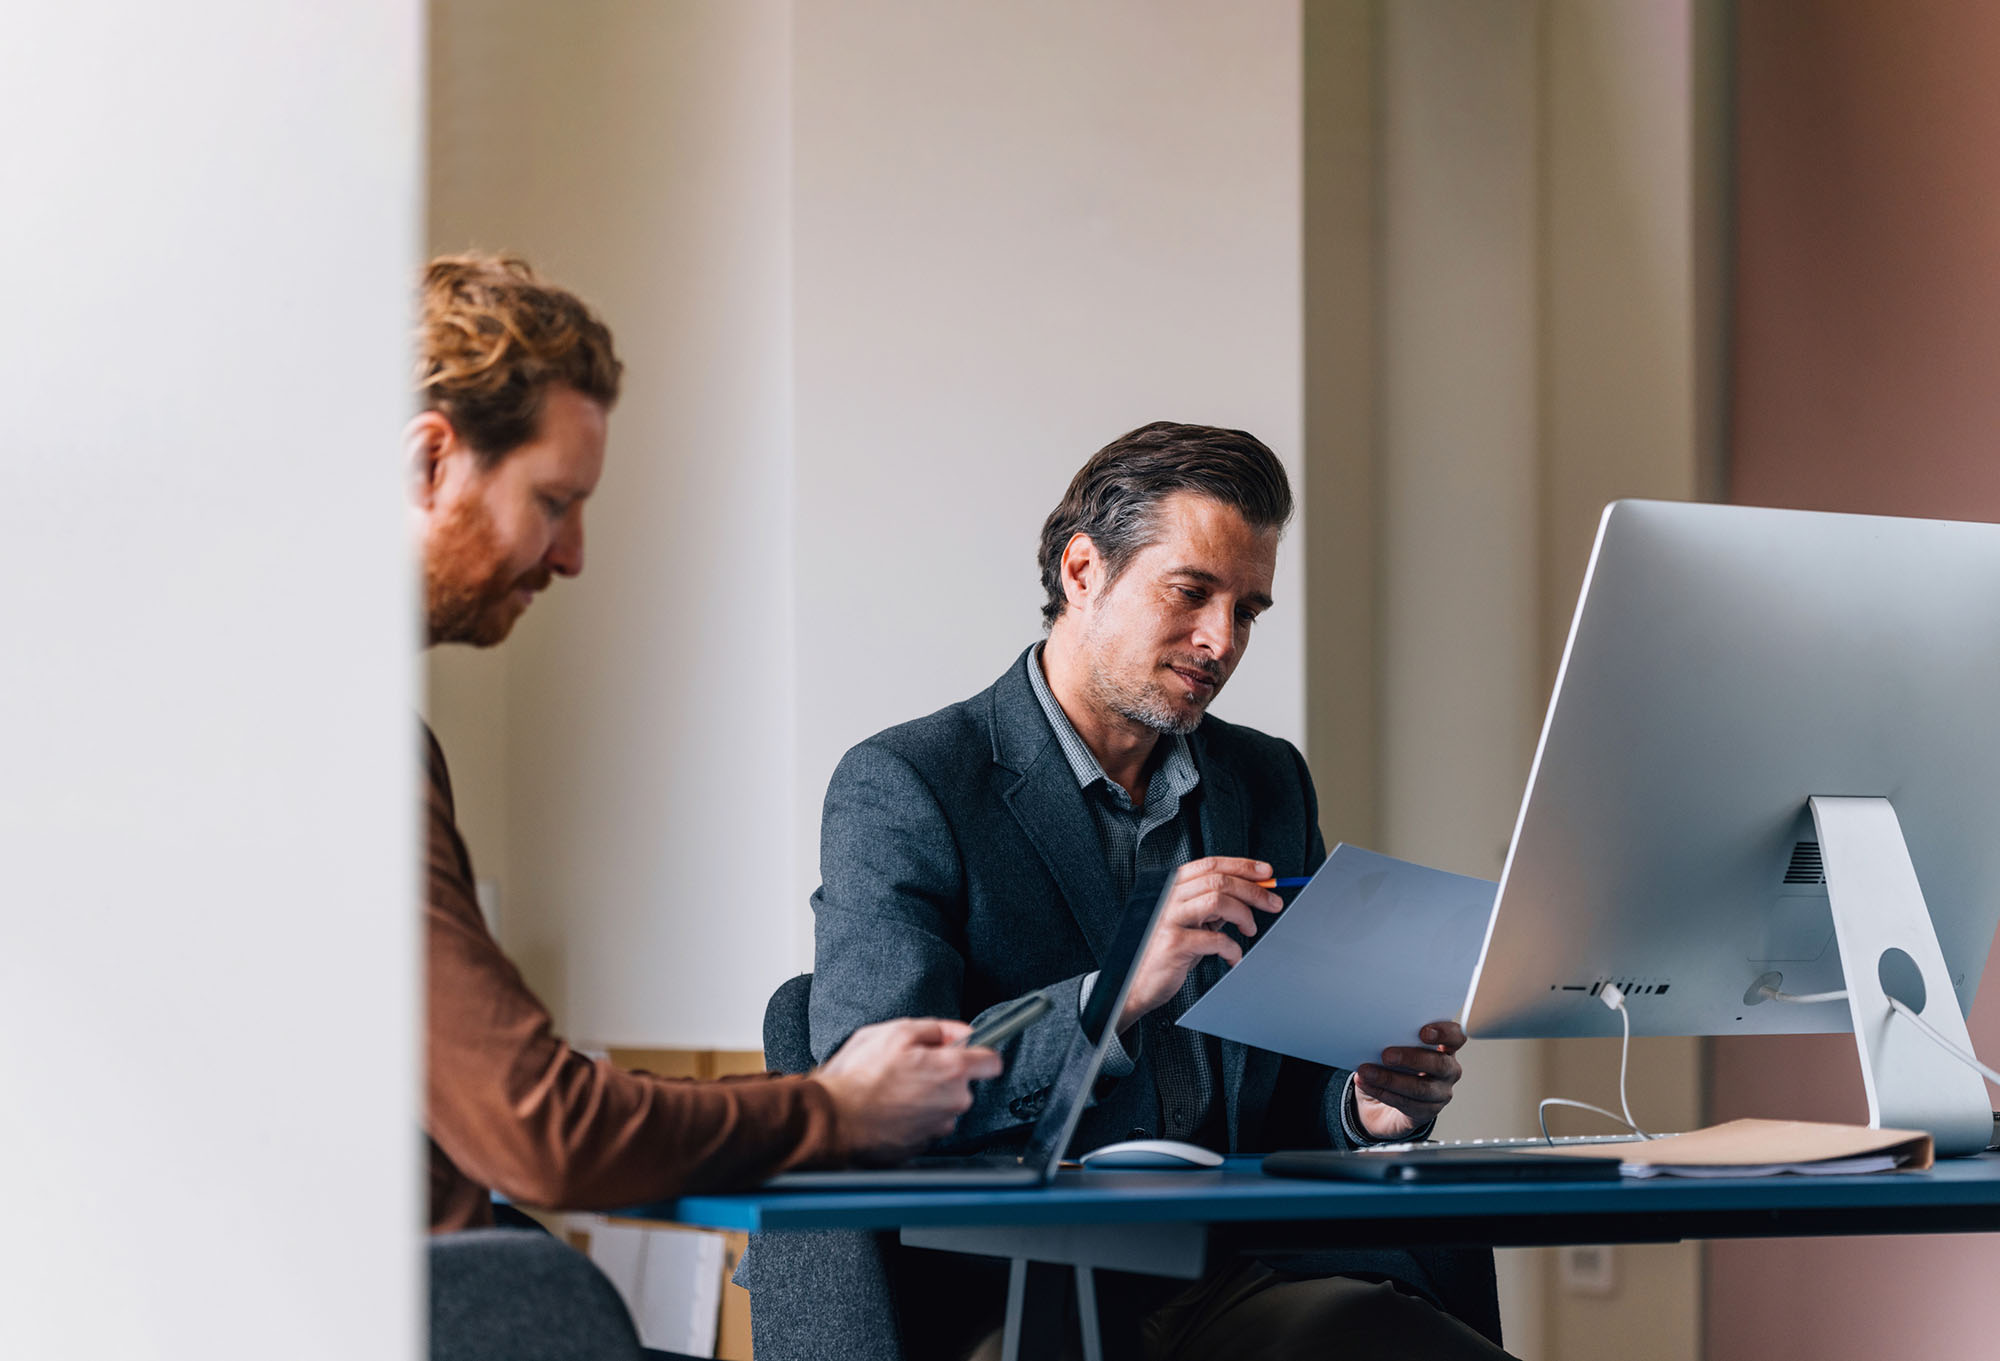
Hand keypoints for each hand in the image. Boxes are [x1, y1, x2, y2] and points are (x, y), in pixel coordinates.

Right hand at [813, 1018, 1002, 1164]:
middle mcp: (953, 1102)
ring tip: (894, 1089)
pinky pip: (925, 1125)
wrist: (834, 1119)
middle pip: (962, 1084)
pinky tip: (889, 1108)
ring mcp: (938, 1128)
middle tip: (910, 1067)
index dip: (978, 1052)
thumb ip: (935, 1028)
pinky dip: (912, 1117)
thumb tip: (958, 1032)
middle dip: (942, 1074)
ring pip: (942, 1106)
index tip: (965, 1051)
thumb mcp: (895, 1032)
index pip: (992, 1061)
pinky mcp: (922, 1146)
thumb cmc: (860, 1078)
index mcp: (952, 1071)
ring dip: (926, 1097)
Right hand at [1117, 857, 1284, 1033]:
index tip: (1267, 871)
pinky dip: (1232, 949)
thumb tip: (1247, 894)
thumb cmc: (1164, 953)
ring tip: (1250, 929)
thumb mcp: (1189, 922)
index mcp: (1172, 888)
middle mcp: (1168, 898)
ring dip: (1244, 914)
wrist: (1136, 983)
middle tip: (1273, 902)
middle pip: (1219, 881)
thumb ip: (1211, 907)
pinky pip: (1215, 939)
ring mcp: (1169, 919)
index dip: (1242, 865)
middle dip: (1253, 890)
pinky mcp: (1174, 944)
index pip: (1211, 865)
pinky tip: (1233, 957)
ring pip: (1218, 900)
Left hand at [1355, 1021, 1465, 1140]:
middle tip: (1386, 1055)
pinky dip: (1383, 1093)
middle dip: (1411, 1058)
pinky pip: (1408, 1104)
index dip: (1444, 1033)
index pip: (1455, 1037)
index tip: (1423, 1032)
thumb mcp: (1392, 1047)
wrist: (1379, 1100)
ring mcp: (1440, 1093)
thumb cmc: (1390, 1066)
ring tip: (1367, 1072)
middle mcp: (1447, 1070)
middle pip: (1439, 1064)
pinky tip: (1367, 1084)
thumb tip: (1375, 1034)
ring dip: (1390, 1079)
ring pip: (1421, 1088)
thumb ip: (1392, 1039)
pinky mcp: (1427, 1112)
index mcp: (1444, 1047)